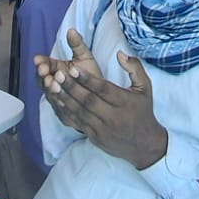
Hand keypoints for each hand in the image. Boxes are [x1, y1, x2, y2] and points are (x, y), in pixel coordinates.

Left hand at [38, 31, 167, 170]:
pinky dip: (66, 111)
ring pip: (80, 112)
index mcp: (125, 102)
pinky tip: (57, 101)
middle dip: (72, 87)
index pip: (103, 89)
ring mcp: (103, 128)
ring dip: (65, 98)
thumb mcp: (145, 88)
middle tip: (58, 74)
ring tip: (53, 85)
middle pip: (89, 101)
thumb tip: (120, 54)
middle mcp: (113, 116)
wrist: (144, 145)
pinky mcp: (95, 137)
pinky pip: (77, 123)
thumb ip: (134, 68)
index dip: (87, 79)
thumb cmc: (143, 112)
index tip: (73, 68)